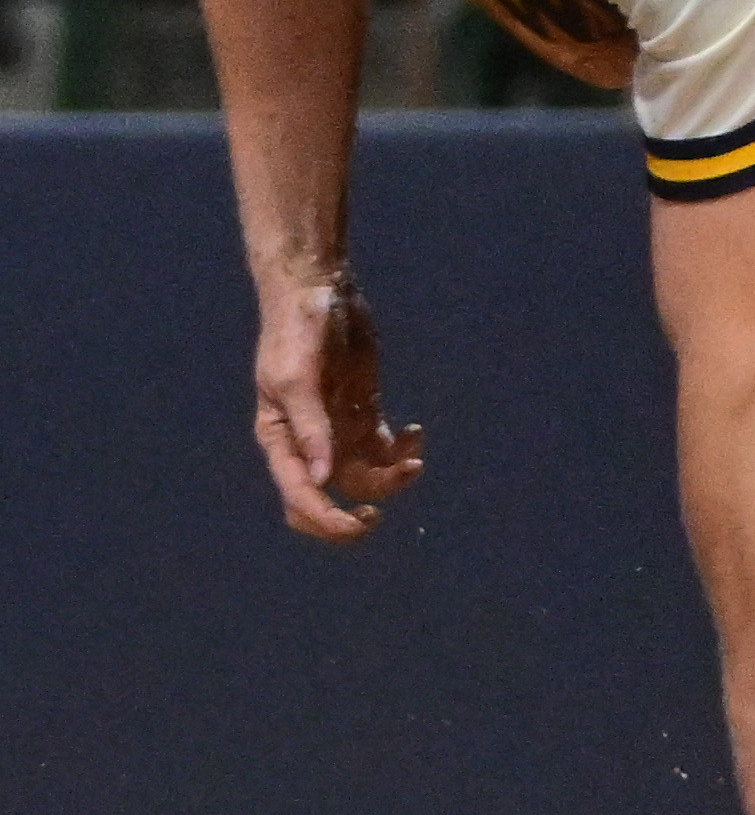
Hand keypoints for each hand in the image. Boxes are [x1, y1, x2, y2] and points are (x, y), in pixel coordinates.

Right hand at [250, 276, 426, 541]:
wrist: (319, 291)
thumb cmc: (297, 332)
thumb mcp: (297, 379)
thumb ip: (311, 428)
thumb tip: (322, 478)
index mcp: (281, 439)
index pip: (298, 495)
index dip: (324, 518)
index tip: (356, 523)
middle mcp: (307, 443)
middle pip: (325, 499)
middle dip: (348, 517)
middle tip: (375, 517)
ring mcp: (337, 429)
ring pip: (363, 477)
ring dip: (389, 479)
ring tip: (413, 459)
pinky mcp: (363, 411)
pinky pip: (383, 448)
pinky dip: (401, 450)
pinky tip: (415, 432)